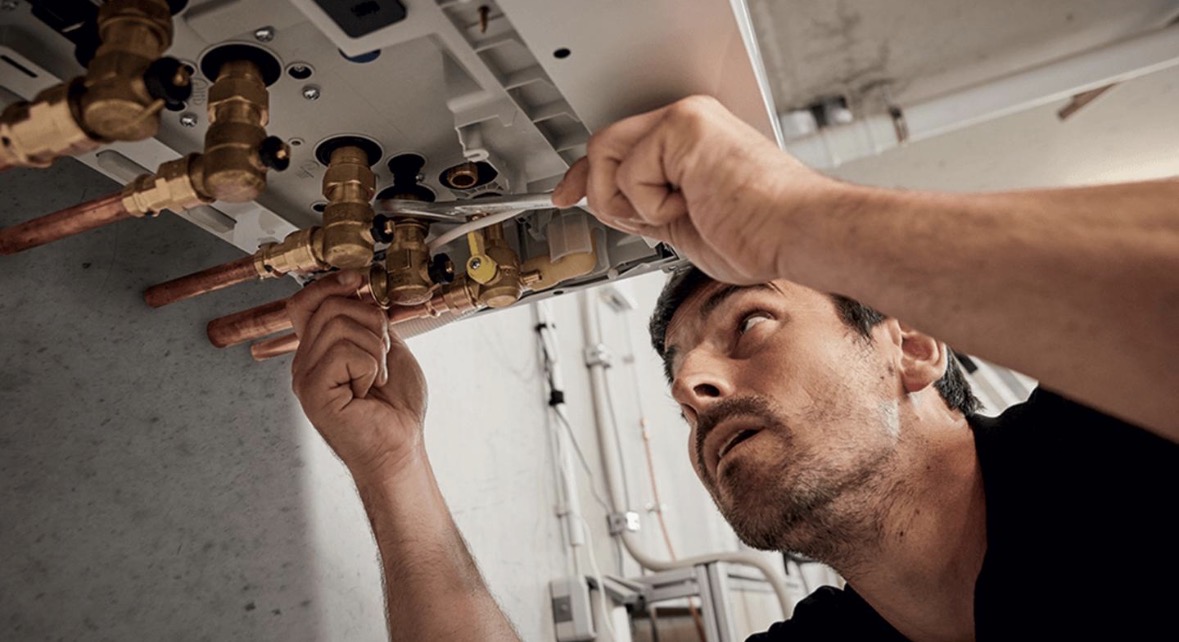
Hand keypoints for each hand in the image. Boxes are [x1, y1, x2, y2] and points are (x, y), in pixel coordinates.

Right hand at [288, 271, 427, 482]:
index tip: (358, 281)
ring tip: (376, 379)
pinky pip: (344, 352)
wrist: (401, 446)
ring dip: (375, 350)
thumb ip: (367, 320)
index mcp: (318, 350)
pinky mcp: (313, 392)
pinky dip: (370, 368)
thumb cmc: (396, 407)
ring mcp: (305, 376)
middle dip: (372, 323)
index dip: (330, 284)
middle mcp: (305, 361)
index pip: (306, 301)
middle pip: (331, 306)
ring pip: (340, 325)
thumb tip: (356, 285)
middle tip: (382, 359)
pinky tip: (368, 391)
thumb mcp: (386, 349)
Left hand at [553, 95, 838, 284]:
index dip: (586, 175)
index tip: (567, 195)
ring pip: (607, 156)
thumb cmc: (761, 236)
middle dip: (603, 194)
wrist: (795, 233)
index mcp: (690, 140)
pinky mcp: (682, 127)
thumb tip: (609, 209)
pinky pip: (630, 173)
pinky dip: (652, 205)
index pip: (618, 148)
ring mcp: (684, 120)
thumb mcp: (683, 227)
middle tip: (640, 222)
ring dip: (630, 203)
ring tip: (675, 214)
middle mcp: (686, 121)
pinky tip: (692, 205)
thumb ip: (645, 209)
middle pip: (603, 147)